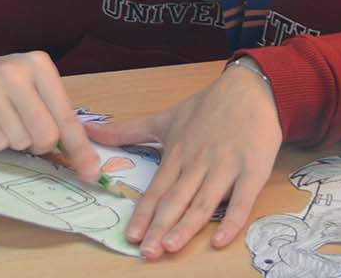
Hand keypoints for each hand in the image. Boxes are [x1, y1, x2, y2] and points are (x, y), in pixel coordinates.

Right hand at [0, 52, 98, 181]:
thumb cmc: (3, 88)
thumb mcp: (34, 89)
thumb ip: (59, 118)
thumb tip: (87, 163)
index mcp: (38, 64)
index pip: (66, 116)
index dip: (79, 148)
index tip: (90, 171)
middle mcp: (14, 71)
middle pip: (46, 134)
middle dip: (39, 143)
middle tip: (26, 129)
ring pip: (19, 142)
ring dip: (14, 140)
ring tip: (1, 119)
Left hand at [85, 58, 281, 258]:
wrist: (251, 87)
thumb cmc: (209, 105)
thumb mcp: (165, 117)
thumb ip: (127, 131)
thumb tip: (87, 131)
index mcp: (177, 153)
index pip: (156, 190)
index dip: (143, 214)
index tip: (131, 236)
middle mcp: (198, 163)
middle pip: (176, 200)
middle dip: (160, 227)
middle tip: (147, 252)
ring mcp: (226, 167)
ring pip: (204, 203)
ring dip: (187, 226)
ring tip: (171, 247)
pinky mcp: (252, 169)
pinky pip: (242, 200)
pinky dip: (232, 221)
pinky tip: (219, 240)